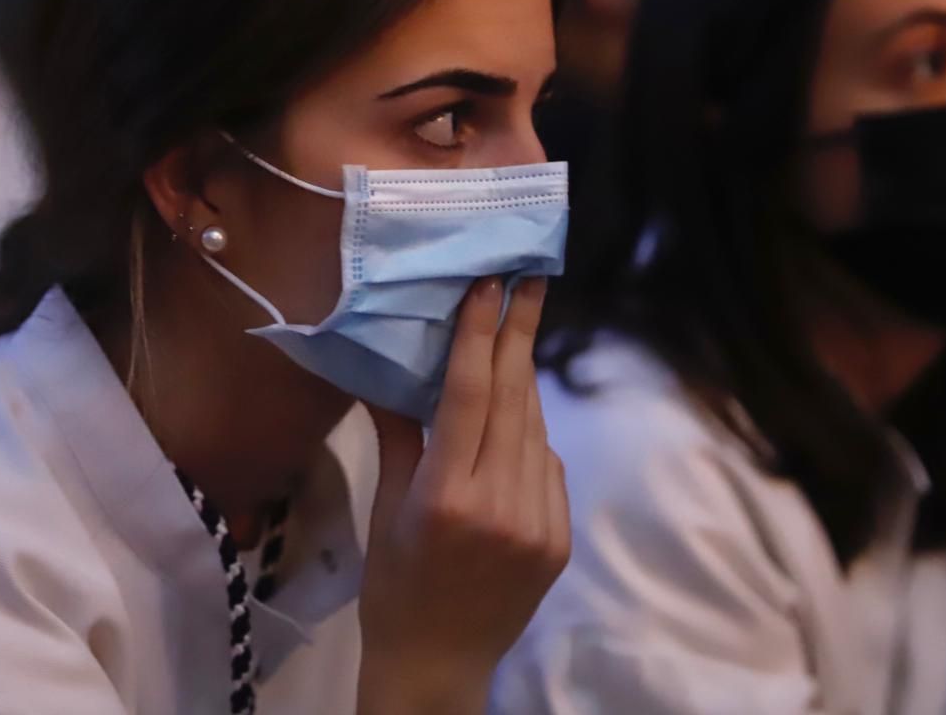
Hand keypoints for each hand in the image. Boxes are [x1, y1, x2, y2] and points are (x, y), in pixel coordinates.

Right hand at [357, 277, 570, 714]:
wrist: (439, 664)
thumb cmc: (395, 586)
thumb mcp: (386, 510)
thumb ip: (399, 435)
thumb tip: (389, 367)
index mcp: (447, 496)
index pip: (470, 396)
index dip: (480, 335)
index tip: (492, 283)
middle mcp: (501, 505)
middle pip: (513, 400)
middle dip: (518, 335)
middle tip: (530, 280)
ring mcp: (538, 523)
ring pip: (535, 429)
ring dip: (522, 381)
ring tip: (513, 336)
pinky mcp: (559, 538)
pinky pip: (547, 465)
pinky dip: (530, 436)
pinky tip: (512, 421)